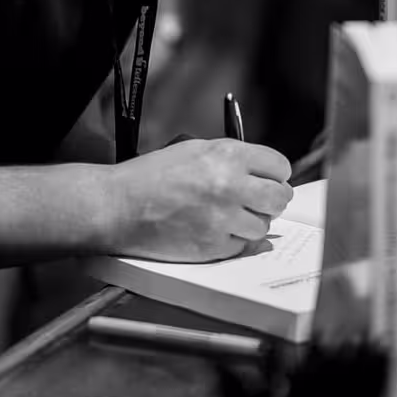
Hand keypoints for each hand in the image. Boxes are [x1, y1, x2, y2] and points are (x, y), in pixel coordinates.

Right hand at [103, 138, 291, 261]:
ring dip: (250, 223)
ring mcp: (223, 218)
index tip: (269, 180)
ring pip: (263, 226)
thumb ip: (231, 159)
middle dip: (271, 200)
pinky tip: (212, 230)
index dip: (275, 175)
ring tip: (227, 216)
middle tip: (259, 202)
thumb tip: (262, 174)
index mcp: (227, 155)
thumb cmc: (149, 176)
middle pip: (279, 198)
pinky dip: (231, 241)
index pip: (279, 166)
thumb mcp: (193, 150)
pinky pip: (241, 247)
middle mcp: (230, 185)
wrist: (117, 206)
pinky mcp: (213, 245)